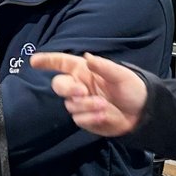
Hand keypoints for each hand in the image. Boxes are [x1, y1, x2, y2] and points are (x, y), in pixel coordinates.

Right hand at [29, 51, 147, 136]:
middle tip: (83, 91)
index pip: (62, 63)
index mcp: (85, 71)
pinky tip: (104, 115)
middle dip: (68, 88)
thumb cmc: (132, 88)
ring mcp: (81, 103)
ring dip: (87, 105)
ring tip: (105, 106)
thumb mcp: (121, 75)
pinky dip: (91, 117)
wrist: (141, 113)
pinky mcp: (85, 119)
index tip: (34, 61)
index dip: (47, 61)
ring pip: (71, 105)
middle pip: (59, 85)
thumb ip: (103, 66)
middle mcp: (80, 86)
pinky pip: (79, 118)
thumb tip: (87, 57)